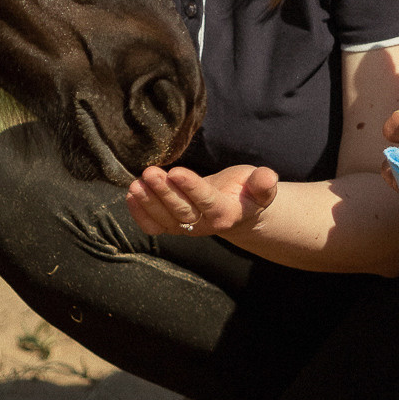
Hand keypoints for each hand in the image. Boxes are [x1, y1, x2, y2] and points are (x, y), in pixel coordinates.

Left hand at [126, 163, 278, 239]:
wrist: (237, 210)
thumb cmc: (248, 192)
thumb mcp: (259, 186)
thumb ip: (263, 184)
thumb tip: (268, 177)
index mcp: (226, 213)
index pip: (207, 201)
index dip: (192, 188)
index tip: (177, 171)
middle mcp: (204, 224)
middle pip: (181, 211)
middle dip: (164, 192)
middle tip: (150, 172)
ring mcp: (186, 227)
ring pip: (164, 218)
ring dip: (148, 201)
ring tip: (136, 183)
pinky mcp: (172, 226)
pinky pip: (154, 226)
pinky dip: (140, 213)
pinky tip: (130, 195)